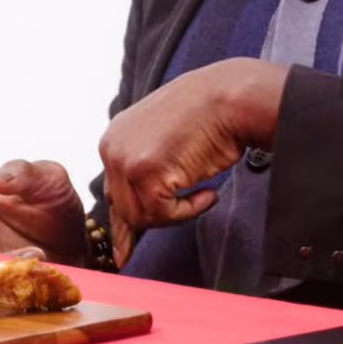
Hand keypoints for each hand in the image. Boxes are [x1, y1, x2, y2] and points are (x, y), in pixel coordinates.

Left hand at [98, 57, 287, 264]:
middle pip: (123, 208)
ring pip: (141, 217)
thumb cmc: (208, 113)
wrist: (230, 97)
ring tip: (201, 193)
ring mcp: (126, 160)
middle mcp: (113, 148)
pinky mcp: (145, 173)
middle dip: (154, 216)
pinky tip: (208, 193)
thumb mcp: (166, 141)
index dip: (129, 216)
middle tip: (184, 211)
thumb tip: (134, 219)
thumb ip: (147, 169)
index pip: (113, 191)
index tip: (128, 246)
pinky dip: (189, 210)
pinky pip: (163, 214)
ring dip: (176, 213)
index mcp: (115, 138)